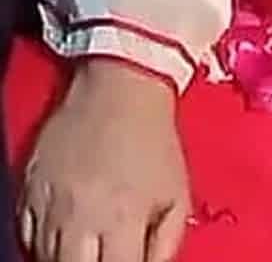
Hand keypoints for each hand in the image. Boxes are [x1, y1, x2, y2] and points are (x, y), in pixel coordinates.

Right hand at [18, 59, 190, 261]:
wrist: (122, 91)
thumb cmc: (153, 139)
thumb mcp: (178, 194)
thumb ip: (168, 242)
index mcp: (123, 219)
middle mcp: (81, 217)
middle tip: (109, 256)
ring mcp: (50, 204)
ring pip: (46, 259)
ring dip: (70, 261)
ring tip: (91, 248)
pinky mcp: (30, 190)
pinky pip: (27, 236)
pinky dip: (44, 245)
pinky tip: (65, 238)